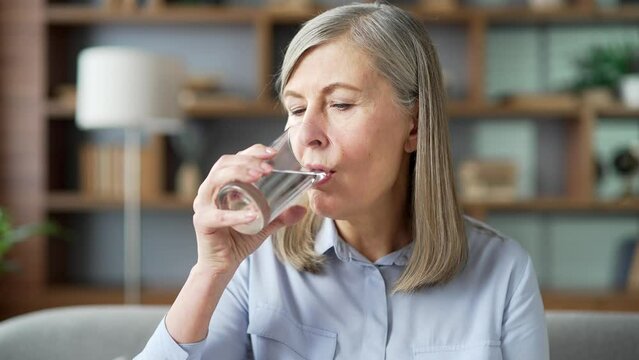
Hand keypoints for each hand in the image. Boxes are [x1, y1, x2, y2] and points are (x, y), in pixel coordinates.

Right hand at [191, 144, 306, 276]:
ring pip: (216, 180)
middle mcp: (210, 190)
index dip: (253, 152)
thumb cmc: (239, 239)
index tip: (273, 154)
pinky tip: (253, 215)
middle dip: (247, 161)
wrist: (223, 265)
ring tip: (259, 177)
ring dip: (238, 174)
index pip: (235, 159)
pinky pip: (218, 216)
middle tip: (268, 167)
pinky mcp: (203, 222)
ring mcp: (203, 205)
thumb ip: (281, 215)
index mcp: (223, 185)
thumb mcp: (264, 223)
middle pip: (224, 164)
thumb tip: (303, 209)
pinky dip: (236, 214)